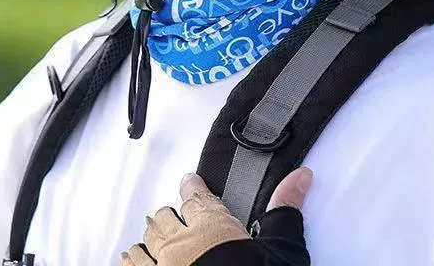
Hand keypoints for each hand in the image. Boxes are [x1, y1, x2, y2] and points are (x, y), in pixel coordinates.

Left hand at [119, 167, 312, 265]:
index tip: (189, 182)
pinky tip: (132, 259)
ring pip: (146, 243)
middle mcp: (182, 242)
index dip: (191, 187)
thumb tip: (300, 176)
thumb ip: (284, 208)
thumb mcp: (281, 248)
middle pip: (165, 218)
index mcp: (212, 226)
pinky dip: (133, 261)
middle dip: (169, 216)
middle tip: (173, 217)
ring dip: (149, 239)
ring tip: (150, 239)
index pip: (195, 195)